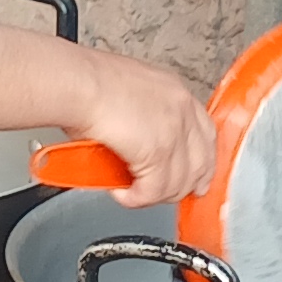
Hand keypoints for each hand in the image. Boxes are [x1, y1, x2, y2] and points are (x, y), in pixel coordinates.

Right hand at [70, 50, 216, 205]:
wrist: (77, 83)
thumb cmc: (86, 82)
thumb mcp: (128, 94)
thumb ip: (142, 119)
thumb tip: (135, 146)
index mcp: (175, 92)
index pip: (205, 135)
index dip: (201, 162)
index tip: (194, 178)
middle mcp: (181, 110)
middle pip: (201, 162)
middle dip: (183, 186)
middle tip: (161, 195)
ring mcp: (174, 131)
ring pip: (179, 183)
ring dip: (154, 195)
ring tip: (132, 193)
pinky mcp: (158, 152)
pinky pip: (154, 190)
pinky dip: (137, 199)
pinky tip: (122, 194)